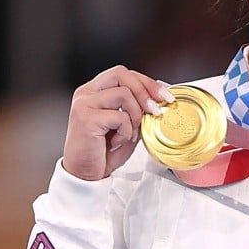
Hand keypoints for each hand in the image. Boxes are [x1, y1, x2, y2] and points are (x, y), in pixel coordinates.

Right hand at [62, 65, 173, 180]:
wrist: (86, 175)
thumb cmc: (103, 152)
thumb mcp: (127, 125)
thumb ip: (138, 109)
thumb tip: (160, 97)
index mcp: (95, 91)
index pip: (123, 74)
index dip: (146, 82)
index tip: (165, 96)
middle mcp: (86, 93)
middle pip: (122, 74)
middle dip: (145, 91)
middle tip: (156, 110)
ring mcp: (84, 104)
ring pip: (124, 94)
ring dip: (135, 116)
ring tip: (129, 133)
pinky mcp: (86, 118)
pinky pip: (119, 117)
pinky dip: (125, 131)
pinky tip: (116, 142)